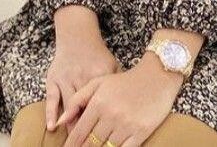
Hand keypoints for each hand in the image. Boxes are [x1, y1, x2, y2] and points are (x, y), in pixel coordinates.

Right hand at [45, 35, 122, 134]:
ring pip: (69, 106)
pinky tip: (53, 127)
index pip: (103, 104)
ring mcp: (67, 78)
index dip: (106, 122)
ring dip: (71, 126)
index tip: (108, 137)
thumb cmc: (97, 55)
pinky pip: (51, 98)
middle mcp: (82, 77)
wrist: (77, 35)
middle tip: (89, 146)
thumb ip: (119, 85)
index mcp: (100, 75)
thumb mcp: (112, 66)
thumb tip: (131, 106)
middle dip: (88, 130)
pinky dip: (51, 113)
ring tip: (74, 143)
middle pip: (85, 108)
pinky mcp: (53, 78)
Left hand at [57, 55, 183, 146]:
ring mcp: (126, 125)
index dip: (71, 145)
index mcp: (98, 103)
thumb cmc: (125, 81)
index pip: (79, 132)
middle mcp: (111, 116)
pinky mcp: (141, 132)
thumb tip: (60, 121)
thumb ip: (77, 100)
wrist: (156, 76)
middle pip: (91, 144)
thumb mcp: (99, 83)